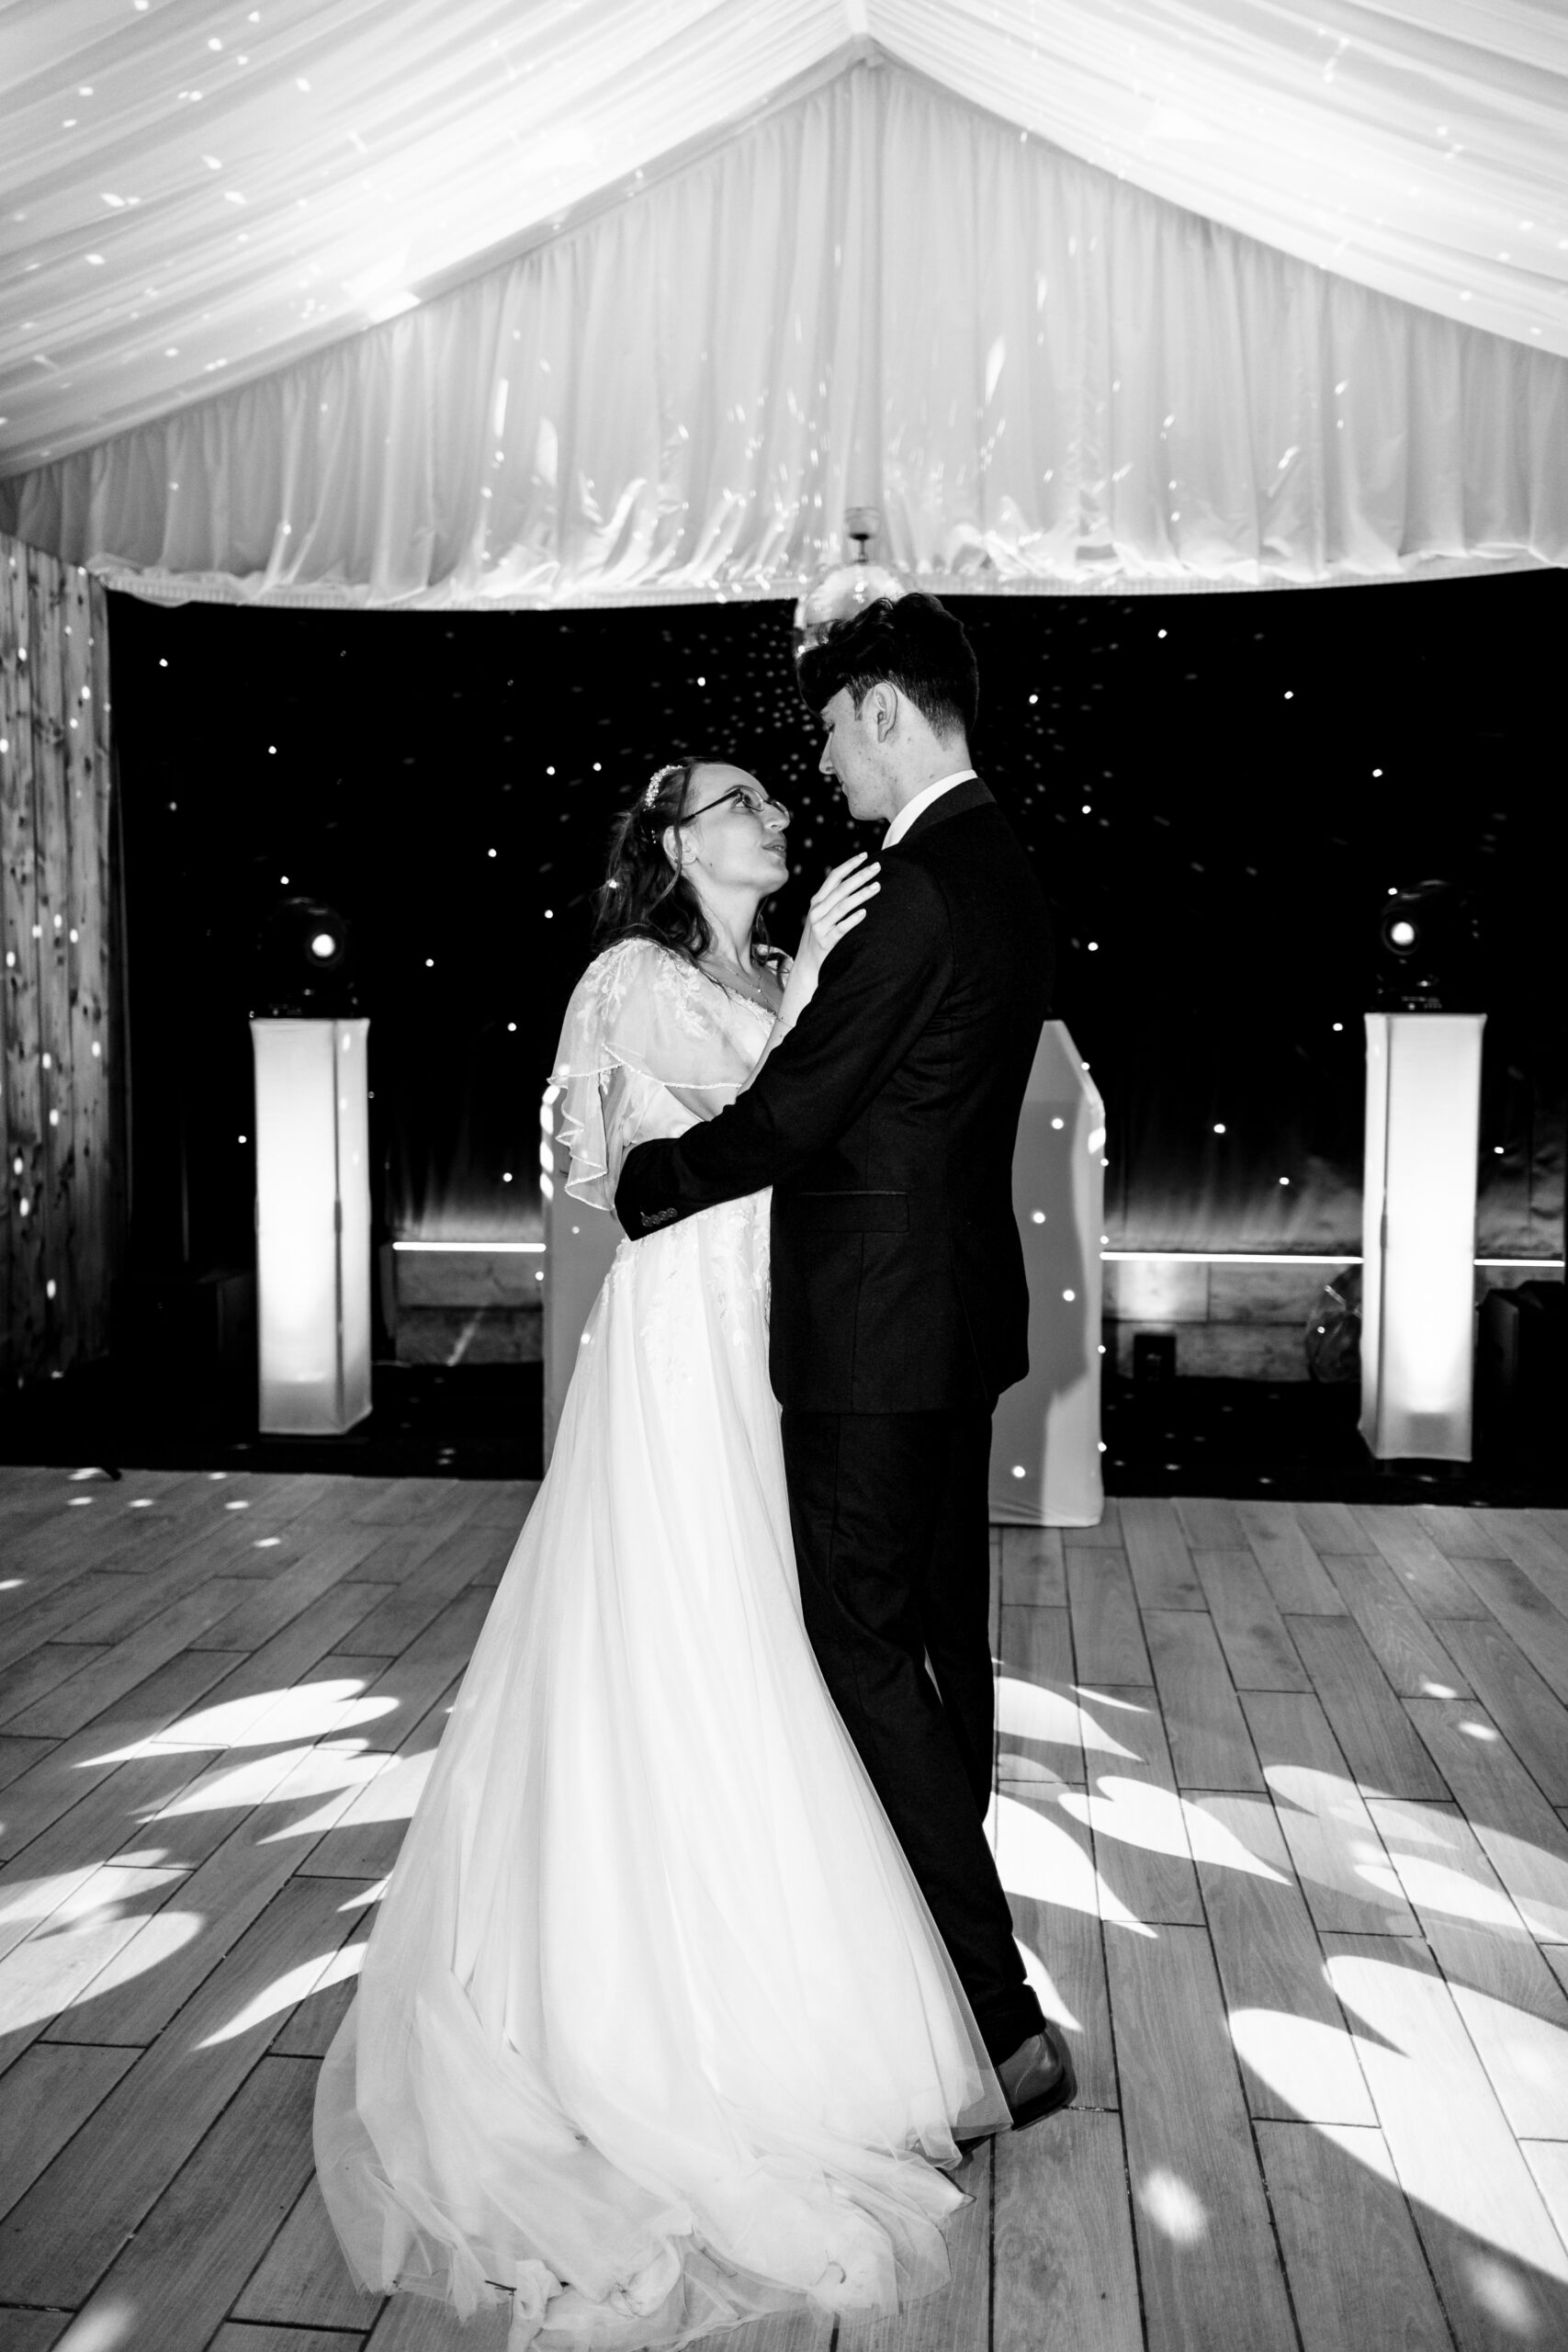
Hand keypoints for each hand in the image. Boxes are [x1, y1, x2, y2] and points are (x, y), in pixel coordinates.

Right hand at [780, 852, 879, 1024]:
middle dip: (860, 875)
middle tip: (877, 867)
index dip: (849, 865)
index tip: (865, 855)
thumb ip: (833, 900)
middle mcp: (817, 911)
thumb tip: (854, 881)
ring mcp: (820, 926)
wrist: (807, 965)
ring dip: (860, 895)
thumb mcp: (821, 915)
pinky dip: (852, 920)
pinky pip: (841, 929)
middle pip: (841, 888)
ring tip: (877, 886)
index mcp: (817, 901)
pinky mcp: (825, 942)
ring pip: (842, 906)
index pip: (834, 877)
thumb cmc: (819, 937)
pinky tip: (864, 913)